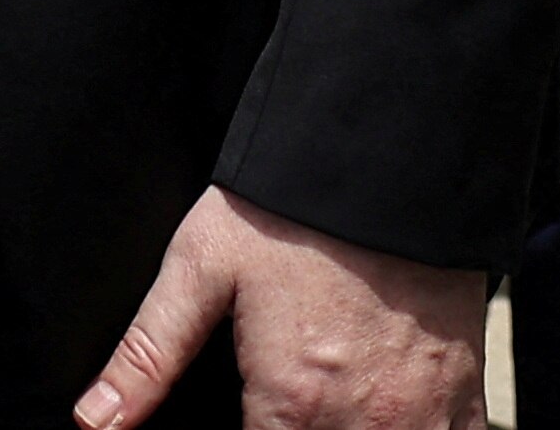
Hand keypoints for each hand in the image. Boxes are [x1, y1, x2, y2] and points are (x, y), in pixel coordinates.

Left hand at [76, 187, 486, 429]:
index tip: (247, 419)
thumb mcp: (201, 268)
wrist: (392, 157)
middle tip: (282, 407)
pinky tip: (386, 415)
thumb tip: (94, 420)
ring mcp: (422, 415)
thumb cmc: (290, 208)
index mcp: (292, 404)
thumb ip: (149, 355)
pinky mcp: (465, 396)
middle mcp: (363, 423)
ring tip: (325, 410)